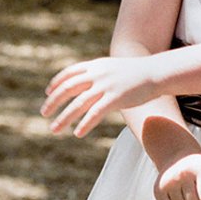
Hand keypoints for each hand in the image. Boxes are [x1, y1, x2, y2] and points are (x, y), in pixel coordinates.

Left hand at [41, 55, 159, 135]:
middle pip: (68, 88)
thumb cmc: (136, 73)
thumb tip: (86, 83)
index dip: (55, 83)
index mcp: (95, 66)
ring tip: (54, 129)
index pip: (69, 73)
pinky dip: (84, 124)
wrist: (156, 72)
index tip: (47, 93)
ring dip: (64, 118)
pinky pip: (95, 113)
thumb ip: (98, 73)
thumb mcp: (113, 68)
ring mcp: (106, 86)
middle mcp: (97, 75)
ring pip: (78, 104)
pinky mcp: (115, 98)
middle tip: (44, 113)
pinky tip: (78, 133)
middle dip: (53, 102)